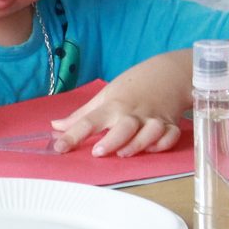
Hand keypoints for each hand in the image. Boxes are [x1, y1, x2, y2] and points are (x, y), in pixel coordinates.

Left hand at [53, 76, 184, 157]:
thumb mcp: (104, 96)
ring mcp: (154, 119)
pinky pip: (170, 136)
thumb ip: (82, 115)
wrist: (166, 74)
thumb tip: (56, 126)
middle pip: (123, 127)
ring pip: (150, 132)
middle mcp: (133, 113)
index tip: (59, 147)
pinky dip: (163, 144)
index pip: (88, 121)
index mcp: (112, 105)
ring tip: (123, 154)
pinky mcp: (172, 125)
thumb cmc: (130, 87)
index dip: (72, 135)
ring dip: (138, 144)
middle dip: (111, 140)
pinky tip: (152, 149)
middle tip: (97, 152)